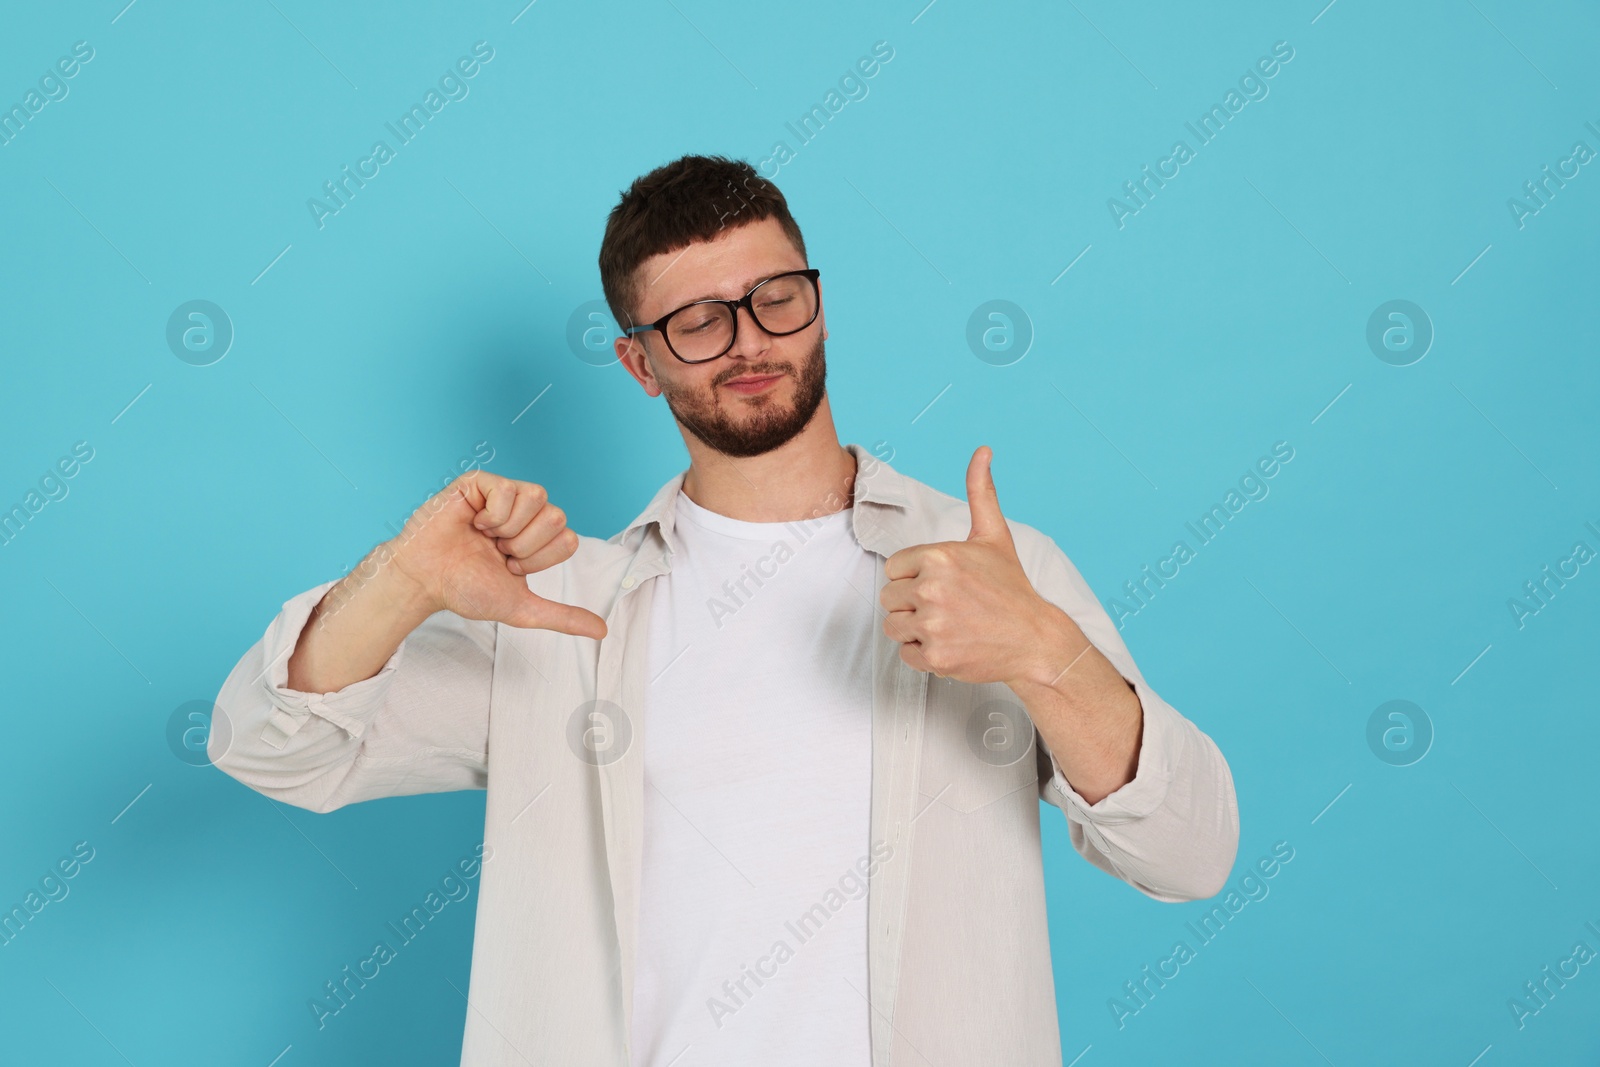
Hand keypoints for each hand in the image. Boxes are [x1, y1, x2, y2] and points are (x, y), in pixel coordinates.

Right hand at [388, 469, 606, 638]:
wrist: (427, 581)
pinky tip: (473, 522)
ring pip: (539, 497)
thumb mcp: (521, 607)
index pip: (569, 539)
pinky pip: (508, 488)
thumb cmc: (466, 589)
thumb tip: (602, 631)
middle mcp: (526, 513)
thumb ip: (562, 616)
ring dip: (510, 528)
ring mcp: (504, 494)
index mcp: (539, 537)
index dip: (539, 560)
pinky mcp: (481, 481)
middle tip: (497, 552)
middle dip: (525, 545)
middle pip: (558, 516)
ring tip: (486, 536)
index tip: (511, 567)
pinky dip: (491, 514)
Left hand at [879, 446, 1067, 684]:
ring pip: (893, 625)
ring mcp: (933, 625)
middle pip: (890, 597)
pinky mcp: (935, 656)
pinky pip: (905, 654)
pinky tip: (951, 644)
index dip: (914, 577)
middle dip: (912, 603)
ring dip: (915, 629)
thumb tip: (983, 451)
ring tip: (947, 625)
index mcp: (938, 556)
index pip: (894, 568)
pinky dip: (924, 654)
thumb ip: (980, 491)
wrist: (1034, 639)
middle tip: (948, 607)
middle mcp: (932, 589)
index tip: (942, 584)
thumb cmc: (1011, 587)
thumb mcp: (994, 535)